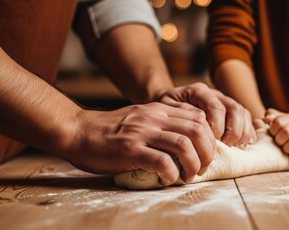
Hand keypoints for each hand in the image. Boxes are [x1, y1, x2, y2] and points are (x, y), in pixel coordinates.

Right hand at [67, 102, 214, 185]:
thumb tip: (188, 140)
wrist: (79, 131)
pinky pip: (162, 162)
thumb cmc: (111, 130)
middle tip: (201, 168)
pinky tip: (168, 179)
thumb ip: (163, 123)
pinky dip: (171, 174)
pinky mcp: (130, 150)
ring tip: (188, 176)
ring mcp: (142, 133)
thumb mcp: (141, 117)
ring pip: (184, 145)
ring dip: (193, 164)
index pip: (199, 117)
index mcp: (159, 109)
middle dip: (207, 153)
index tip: (205, 154)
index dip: (210, 138)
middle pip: (198, 130)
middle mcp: (154, 117)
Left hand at [158, 83, 256, 147]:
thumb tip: (197, 129)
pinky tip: (243, 145)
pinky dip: (248, 132)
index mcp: (198, 91)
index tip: (212, 141)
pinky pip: (246, 118)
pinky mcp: (231, 111)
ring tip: (235, 148)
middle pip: (233, 108)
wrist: (166, 108)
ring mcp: (225, 101)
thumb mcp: (165, 112)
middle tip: (225, 147)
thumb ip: (180, 116)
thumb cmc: (165, 113)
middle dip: (232, 131)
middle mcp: (214, 94)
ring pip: (242, 113)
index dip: (217, 126)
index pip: (215, 106)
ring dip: (242, 133)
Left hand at [264, 109, 288, 160]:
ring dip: (286, 149)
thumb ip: (272, 118)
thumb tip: (266, 118)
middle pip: (286, 132)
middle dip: (279, 141)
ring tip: (285, 150)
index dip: (272, 131)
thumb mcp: (282, 122)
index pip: (279, 122)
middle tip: (278, 144)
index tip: (273, 136)